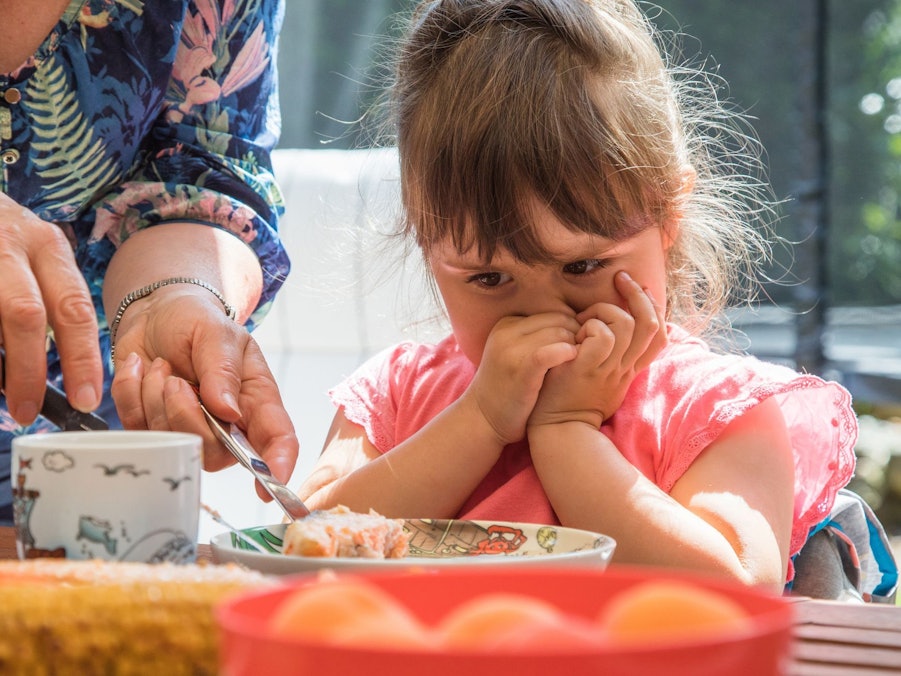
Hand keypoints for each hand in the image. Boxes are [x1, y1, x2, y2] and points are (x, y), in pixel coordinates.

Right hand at [0, 192, 101, 423]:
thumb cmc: (2, 242)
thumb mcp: (32, 258)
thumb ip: (46, 304)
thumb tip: (53, 374)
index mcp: (47, 247)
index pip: (75, 308)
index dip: (83, 358)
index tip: (86, 399)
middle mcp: (11, 245)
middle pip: (26, 315)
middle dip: (30, 371)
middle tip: (29, 411)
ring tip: (3, 390)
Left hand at [109, 286, 297, 497]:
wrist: (155, 313)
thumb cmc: (196, 321)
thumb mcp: (216, 333)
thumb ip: (222, 370)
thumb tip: (228, 412)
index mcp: (256, 400)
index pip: (277, 439)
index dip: (277, 466)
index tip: (267, 485)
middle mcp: (228, 424)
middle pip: (214, 452)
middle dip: (185, 417)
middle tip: (174, 380)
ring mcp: (190, 430)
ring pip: (173, 443)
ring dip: (155, 399)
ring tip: (160, 366)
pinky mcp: (154, 428)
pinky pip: (137, 429)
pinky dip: (131, 394)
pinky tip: (141, 371)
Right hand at [464, 312, 579, 445]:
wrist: (483, 419)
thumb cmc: (507, 389)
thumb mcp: (512, 353)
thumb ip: (535, 337)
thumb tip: (574, 326)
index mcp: (506, 324)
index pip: (551, 314)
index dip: (571, 328)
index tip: (577, 347)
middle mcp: (506, 332)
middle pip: (557, 320)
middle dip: (575, 335)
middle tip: (583, 355)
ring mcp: (511, 350)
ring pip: (558, 333)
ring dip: (575, 346)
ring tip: (578, 363)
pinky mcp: (520, 370)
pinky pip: (549, 352)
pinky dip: (566, 352)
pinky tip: (573, 361)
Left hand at [529, 272, 666, 428]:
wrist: (558, 430)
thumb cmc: (570, 401)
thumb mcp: (600, 380)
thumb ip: (610, 357)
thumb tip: (608, 329)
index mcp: (629, 370)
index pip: (658, 336)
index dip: (655, 308)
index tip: (641, 290)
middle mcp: (624, 368)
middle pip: (649, 324)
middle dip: (636, 295)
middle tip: (620, 279)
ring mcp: (608, 369)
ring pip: (625, 324)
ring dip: (603, 311)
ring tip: (583, 319)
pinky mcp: (588, 369)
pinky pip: (602, 335)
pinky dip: (590, 326)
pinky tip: (575, 335)